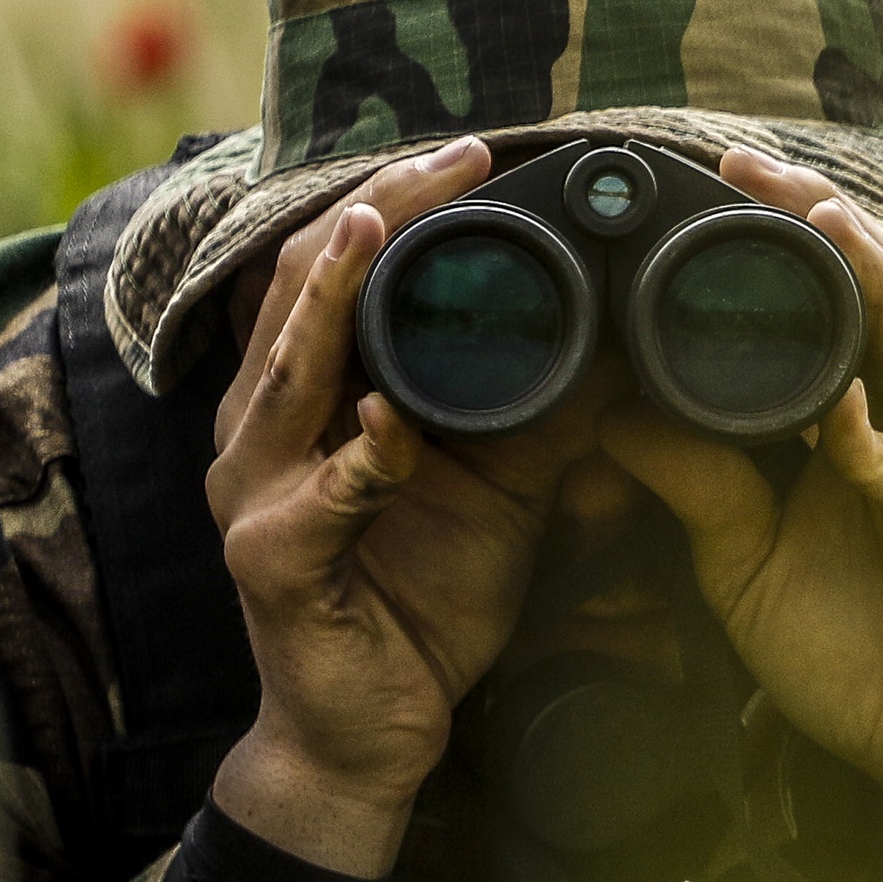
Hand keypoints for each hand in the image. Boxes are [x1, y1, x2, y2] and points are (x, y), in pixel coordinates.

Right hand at [202, 137, 611, 874]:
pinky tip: (388, 426)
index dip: (394, 200)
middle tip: (445, 160)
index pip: (336, 269)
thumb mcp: (502, 485)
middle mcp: (262, 431)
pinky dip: (356, 463)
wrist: (375, 731)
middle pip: (298, 292)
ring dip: (330, 300)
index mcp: (309, 399)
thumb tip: (628, 331)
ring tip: (377, 233)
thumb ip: (544, 408)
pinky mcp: (273, 566)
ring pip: (280, 377)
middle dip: (370, 215)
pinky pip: (314, 505)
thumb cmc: (425, 595)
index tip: (471, 150)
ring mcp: (253, 496)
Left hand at [597, 148, 882, 829]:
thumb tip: (612, 413)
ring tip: (815, 225)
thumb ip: (700, 481)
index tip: (719, 175)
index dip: (794, 233)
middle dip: (823, 222)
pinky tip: (841, 436)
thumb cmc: (863, 658)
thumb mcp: (749, 560)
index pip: (849, 298)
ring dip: (873, 284)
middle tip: (749, 165)